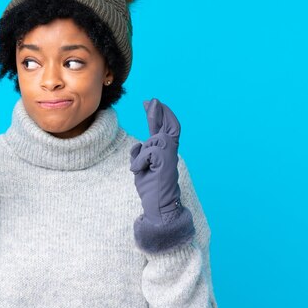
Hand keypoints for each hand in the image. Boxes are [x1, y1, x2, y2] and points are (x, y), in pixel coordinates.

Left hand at [130, 98, 181, 226]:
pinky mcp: (167, 165)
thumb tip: (138, 144)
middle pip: (168, 127)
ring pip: (155, 140)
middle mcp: (170, 153)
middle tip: (152, 99)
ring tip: (138, 168)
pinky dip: (140, 160)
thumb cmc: (151, 189)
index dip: (158, 115)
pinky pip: (150, 152)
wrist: (158, 208)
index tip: (150, 103)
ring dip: (142, 152)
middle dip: (160, 112)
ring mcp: (170, 158)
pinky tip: (138, 170)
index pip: (162, 129)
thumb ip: (141, 154)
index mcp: (163, 152)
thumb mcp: (141, 167)